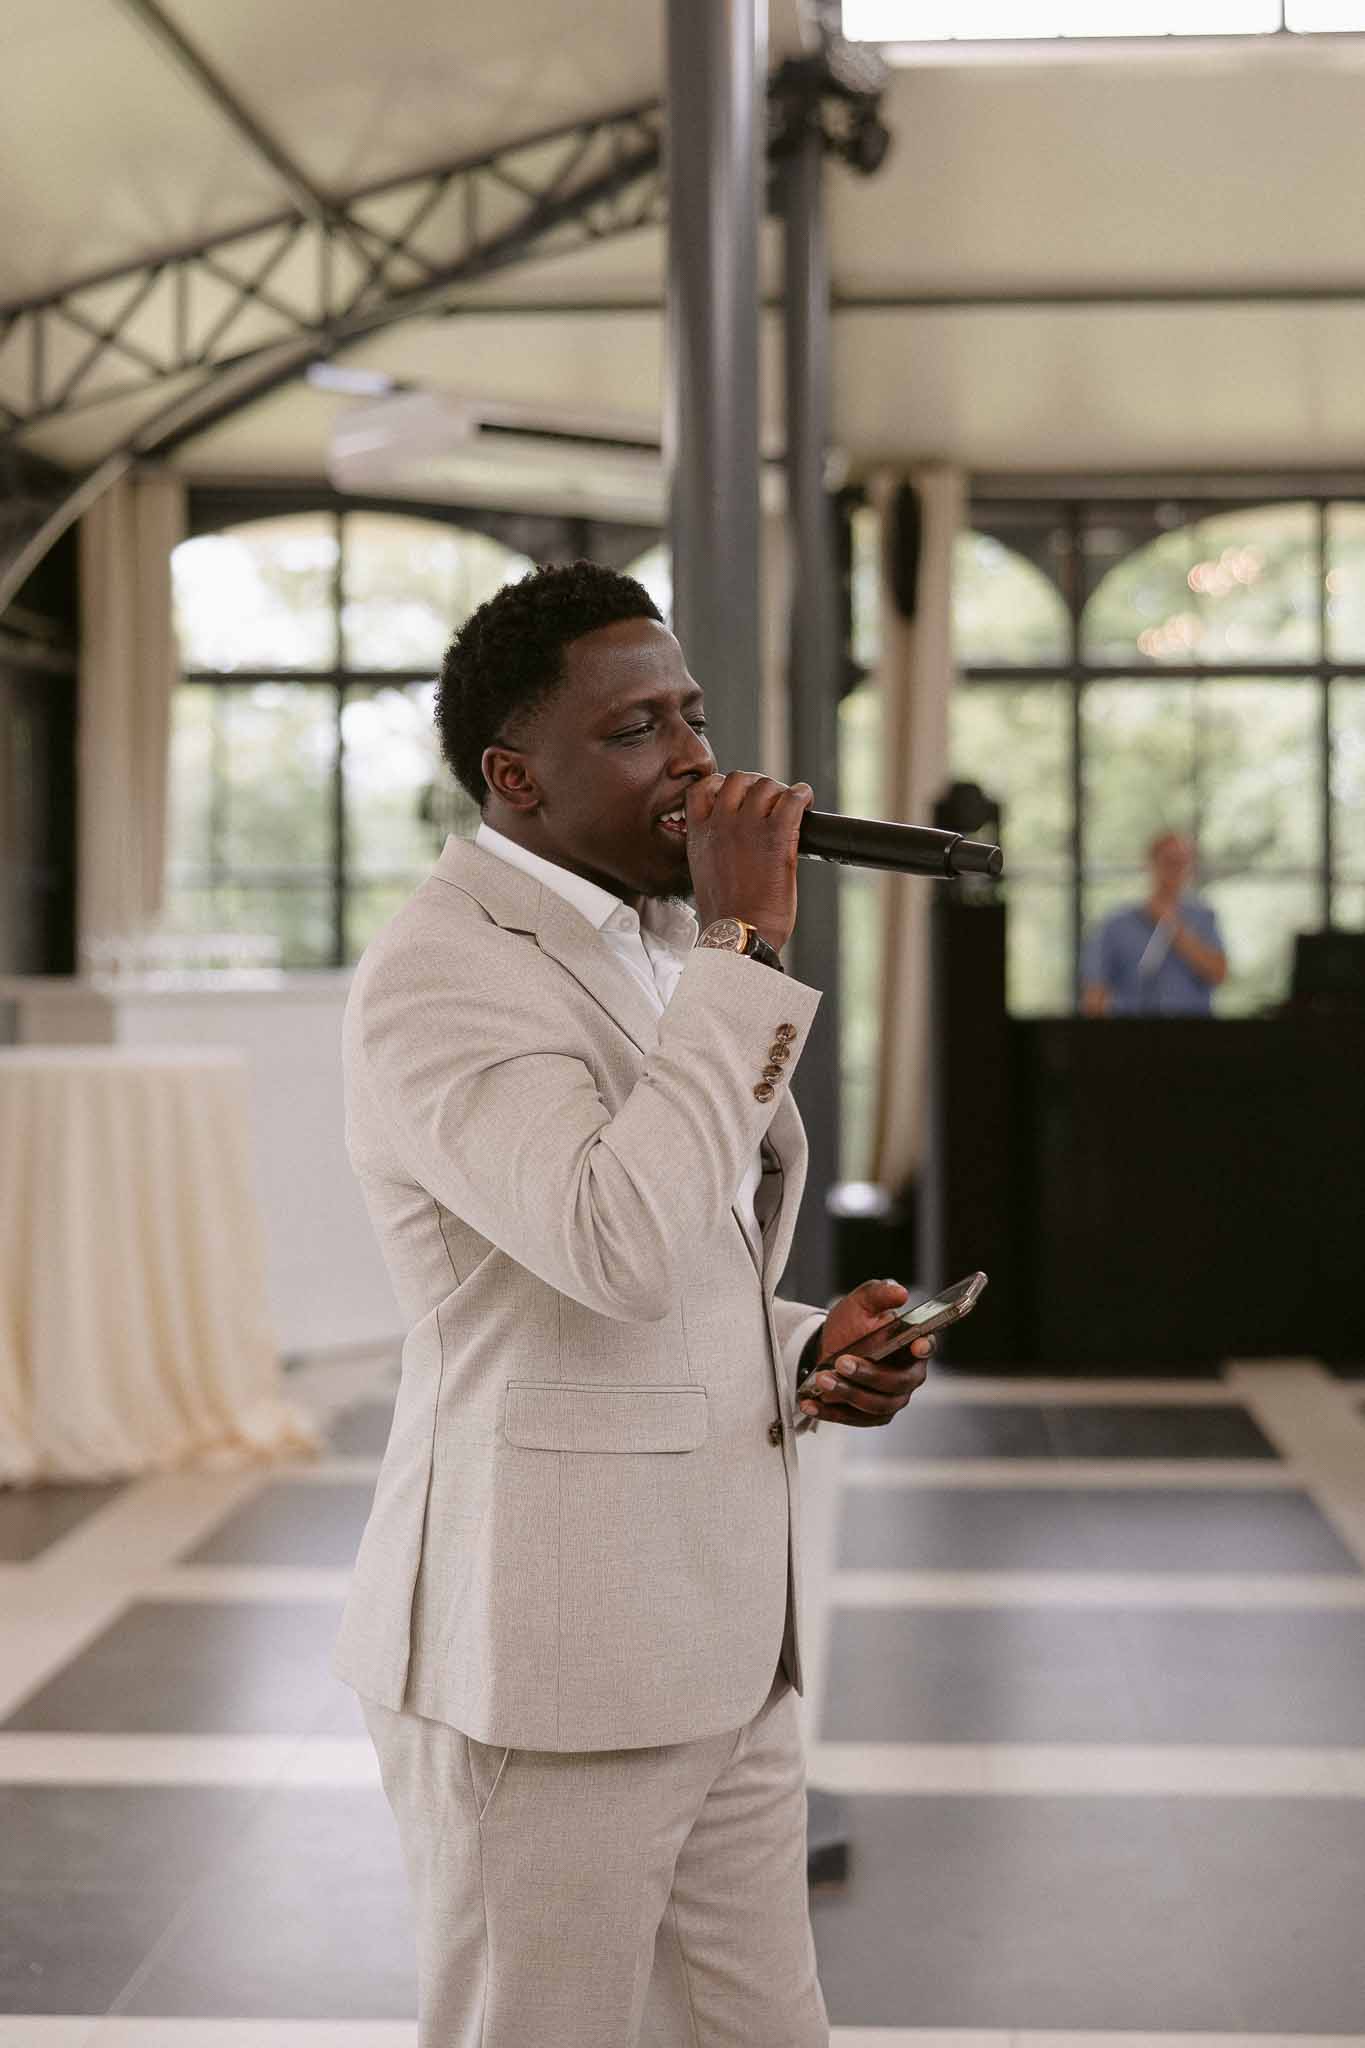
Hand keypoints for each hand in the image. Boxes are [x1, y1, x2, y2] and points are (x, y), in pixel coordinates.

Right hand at [686, 771, 813, 954]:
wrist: (740, 932)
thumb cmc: (727, 914)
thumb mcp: (705, 872)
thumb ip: (714, 846)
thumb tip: (732, 837)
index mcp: (699, 834)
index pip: (702, 788)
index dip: (721, 784)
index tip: (736, 795)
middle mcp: (721, 824)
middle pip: (738, 779)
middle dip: (756, 786)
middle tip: (769, 802)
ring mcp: (748, 827)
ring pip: (766, 786)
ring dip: (780, 792)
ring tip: (788, 807)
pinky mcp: (777, 836)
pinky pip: (793, 798)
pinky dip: (802, 795)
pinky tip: (806, 802)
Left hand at [798, 1277, 932, 1428]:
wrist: (829, 1347)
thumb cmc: (852, 1325)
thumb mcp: (861, 1302)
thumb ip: (879, 1293)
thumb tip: (900, 1293)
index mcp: (912, 1345)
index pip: (926, 1346)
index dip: (925, 1347)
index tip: (916, 1345)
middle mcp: (908, 1376)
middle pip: (897, 1382)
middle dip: (869, 1375)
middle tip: (842, 1362)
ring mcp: (891, 1399)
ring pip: (875, 1404)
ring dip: (847, 1393)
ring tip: (823, 1379)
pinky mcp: (871, 1416)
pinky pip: (854, 1418)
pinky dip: (831, 1412)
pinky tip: (811, 1403)